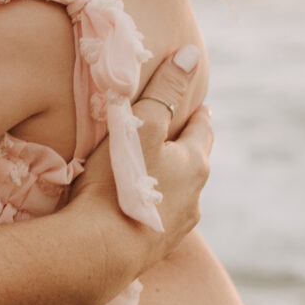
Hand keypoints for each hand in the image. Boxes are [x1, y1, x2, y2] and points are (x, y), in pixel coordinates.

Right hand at [69, 51, 212, 285]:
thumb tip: (191, 54)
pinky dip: (155, 206)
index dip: (199, 113)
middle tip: (176, 134)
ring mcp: (178, 224)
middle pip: (195, 162)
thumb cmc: (120, 180)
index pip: (203, 129)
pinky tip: (139, 207)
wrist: (102, 249)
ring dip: (171, 180)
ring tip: (154, 172)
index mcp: (194, 162)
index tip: (198, 104)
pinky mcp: (158, 247)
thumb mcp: (141, 125)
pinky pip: (161, 217)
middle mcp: (194, 194)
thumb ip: (165, 90)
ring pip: (181, 193)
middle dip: (187, 147)